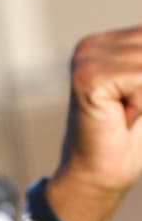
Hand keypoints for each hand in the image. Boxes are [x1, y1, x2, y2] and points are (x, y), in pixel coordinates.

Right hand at [57, 25, 141, 194]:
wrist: (99, 178)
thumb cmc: (130, 139)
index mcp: (108, 43)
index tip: (135, 105)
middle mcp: (92, 45)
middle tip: (130, 113)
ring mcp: (85, 58)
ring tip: (124, 116)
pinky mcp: (86, 76)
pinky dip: (141, 104)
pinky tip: (119, 117)